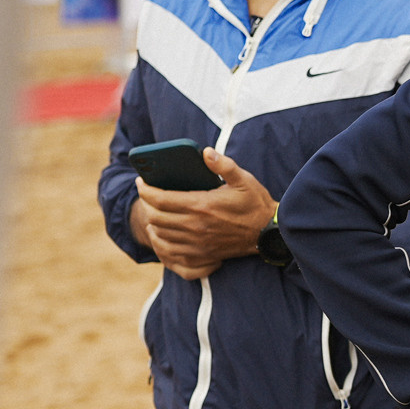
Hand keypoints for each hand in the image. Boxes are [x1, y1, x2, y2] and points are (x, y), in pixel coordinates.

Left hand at [132, 149, 273, 280]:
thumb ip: (224, 164)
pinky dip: (160, 243)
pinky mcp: (201, 255)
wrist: (269, 233)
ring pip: (160, 235)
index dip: (145, 190)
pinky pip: (170, 252)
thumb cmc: (255, 203)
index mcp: (202, 205)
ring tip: (153, 212)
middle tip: (147, 196)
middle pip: (155, 217)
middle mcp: (195, 226)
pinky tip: (161, 234)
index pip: (160, 199)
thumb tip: (205, 152)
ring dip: (152, 223)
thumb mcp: (243, 179)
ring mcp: (197, 243)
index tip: (140, 182)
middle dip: (146, 205)